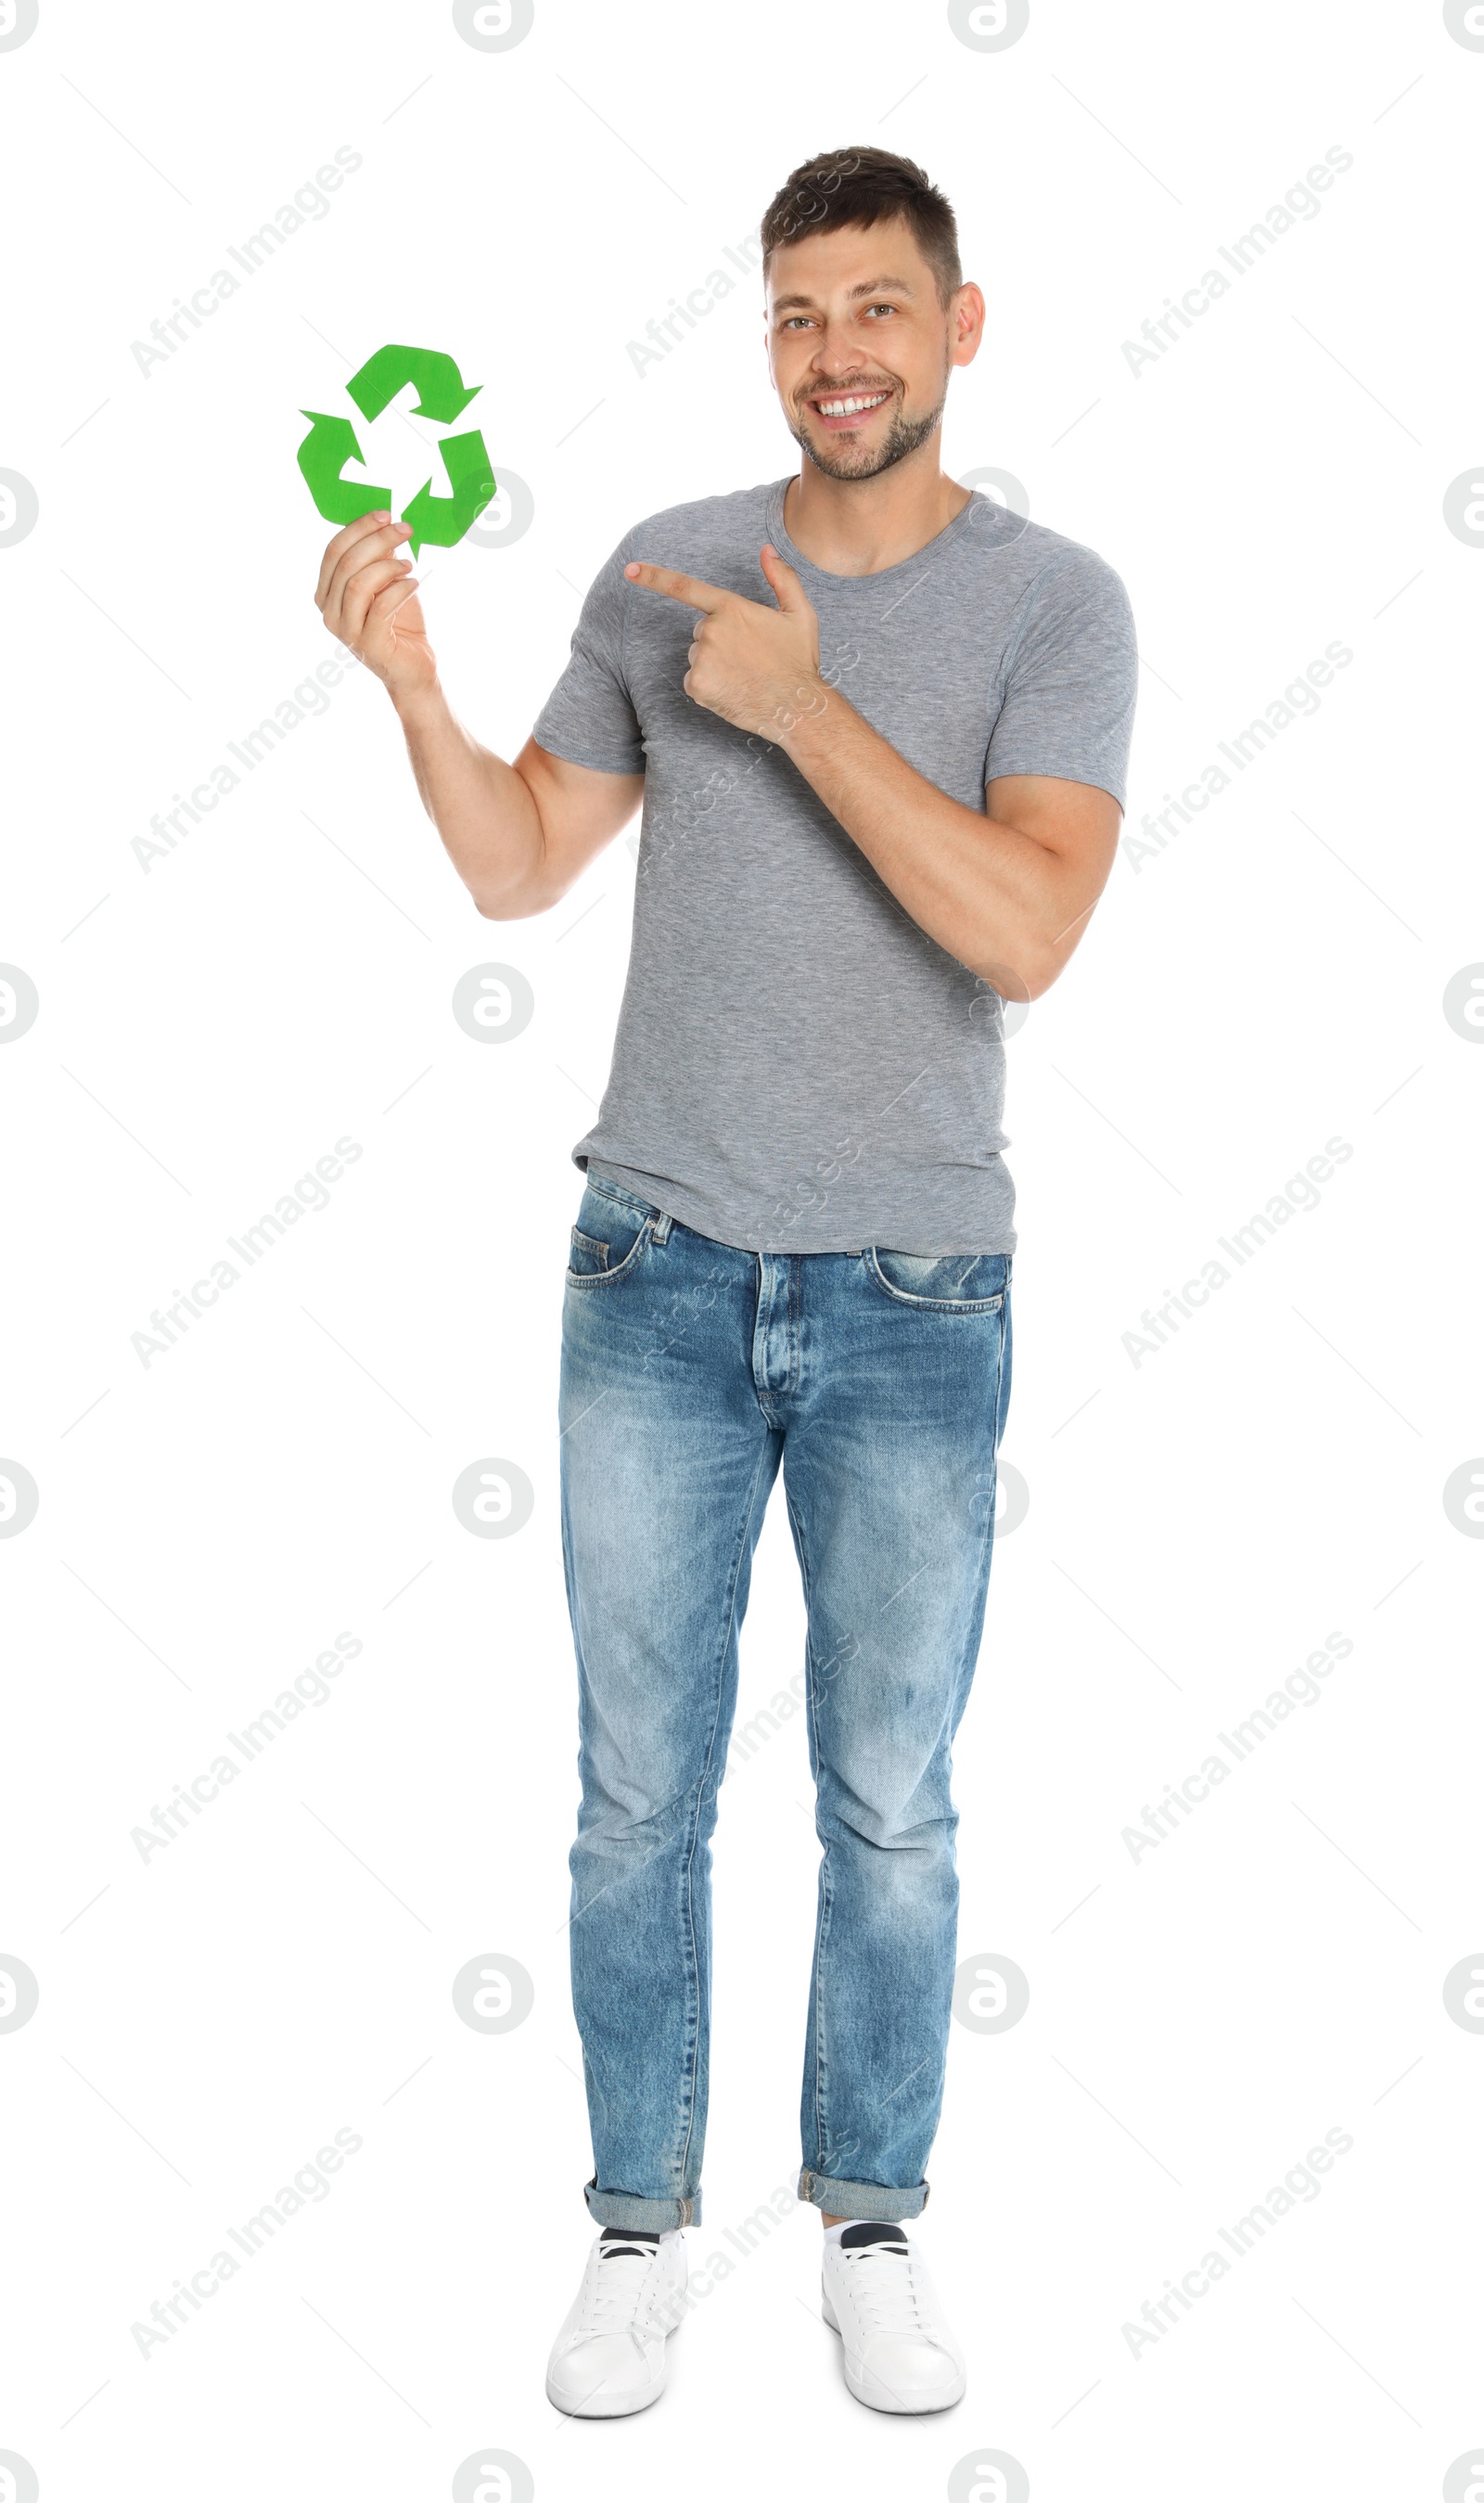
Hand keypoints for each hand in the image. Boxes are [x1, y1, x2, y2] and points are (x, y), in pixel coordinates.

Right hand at [315, 510, 435, 703]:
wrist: (413, 669)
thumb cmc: (399, 623)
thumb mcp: (387, 582)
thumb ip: (379, 557)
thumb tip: (384, 523)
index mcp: (327, 593)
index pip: (334, 551)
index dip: (359, 528)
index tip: (386, 514)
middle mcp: (329, 613)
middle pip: (346, 563)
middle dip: (377, 540)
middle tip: (405, 529)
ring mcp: (346, 631)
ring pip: (359, 584)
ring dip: (388, 566)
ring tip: (410, 565)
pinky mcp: (370, 645)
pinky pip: (381, 607)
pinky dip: (400, 589)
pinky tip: (414, 584)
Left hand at [624, 544, 824, 736]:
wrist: (797, 707)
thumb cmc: (798, 662)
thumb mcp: (800, 614)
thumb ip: (782, 578)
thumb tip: (767, 550)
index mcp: (731, 607)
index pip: (685, 587)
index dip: (654, 577)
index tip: (630, 570)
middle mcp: (711, 629)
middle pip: (702, 631)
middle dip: (719, 641)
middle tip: (749, 657)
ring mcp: (702, 658)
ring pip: (699, 657)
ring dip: (715, 665)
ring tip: (744, 676)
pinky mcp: (697, 685)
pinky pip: (695, 681)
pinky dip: (710, 687)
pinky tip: (733, 690)